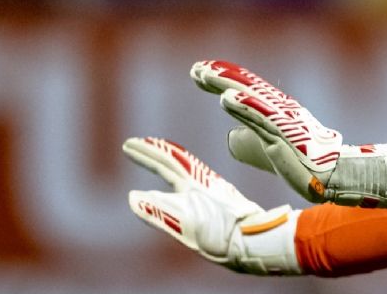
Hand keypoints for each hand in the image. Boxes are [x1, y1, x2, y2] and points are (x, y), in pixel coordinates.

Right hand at [123, 136, 300, 274]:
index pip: (166, 160)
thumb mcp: (188, 225)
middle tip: (133, 146)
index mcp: (195, 182)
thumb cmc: (225, 235)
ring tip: (157, 160)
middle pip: (174, 161)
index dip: (146, 152)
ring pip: (186, 169)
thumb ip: (161, 212)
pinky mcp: (220, 202)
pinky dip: (182, 177)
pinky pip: (195, 182)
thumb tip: (132, 198)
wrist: (259, 240)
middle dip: (153, 153)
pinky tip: (185, 187)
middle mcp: (203, 181)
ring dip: (168, 161)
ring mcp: (213, 190)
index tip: (127, 145)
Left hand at [191, 60, 386, 208]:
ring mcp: (281, 120)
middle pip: (244, 87)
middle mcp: (278, 109)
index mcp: (274, 110)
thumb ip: (250, 140)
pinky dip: (243, 106)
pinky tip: (225, 98)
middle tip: (196, 68)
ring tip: (204, 75)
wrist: (333, 178)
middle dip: (219, 76)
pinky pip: (261, 117)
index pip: (244, 89)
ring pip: (249, 97)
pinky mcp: (285, 135)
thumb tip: (231, 136)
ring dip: (226, 84)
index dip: (222, 78)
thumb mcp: (268, 149)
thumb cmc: (302, 163)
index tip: (198, 72)